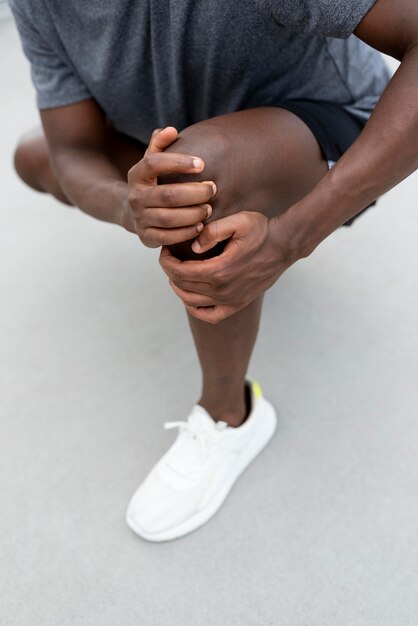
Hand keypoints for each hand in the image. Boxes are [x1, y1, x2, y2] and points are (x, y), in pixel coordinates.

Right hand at [124, 127, 216, 245]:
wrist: (133, 213)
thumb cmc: (152, 183)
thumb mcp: (152, 162)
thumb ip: (160, 144)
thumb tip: (171, 130)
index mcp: (136, 175)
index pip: (154, 163)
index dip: (178, 162)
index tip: (202, 164)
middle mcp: (135, 197)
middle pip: (167, 195)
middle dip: (195, 192)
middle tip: (213, 189)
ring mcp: (139, 218)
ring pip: (169, 218)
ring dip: (193, 214)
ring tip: (209, 208)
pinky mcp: (146, 237)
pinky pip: (168, 237)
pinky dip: (187, 232)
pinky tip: (200, 225)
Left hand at [159, 211, 295, 322]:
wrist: (284, 245)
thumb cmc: (261, 230)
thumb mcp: (238, 221)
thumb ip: (212, 231)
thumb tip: (193, 248)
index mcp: (219, 271)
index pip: (178, 272)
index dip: (166, 261)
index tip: (165, 250)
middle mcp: (223, 290)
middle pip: (182, 286)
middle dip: (170, 271)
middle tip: (169, 258)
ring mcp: (230, 300)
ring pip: (191, 301)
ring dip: (178, 288)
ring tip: (177, 273)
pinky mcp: (237, 304)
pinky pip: (210, 315)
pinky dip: (195, 309)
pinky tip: (191, 297)